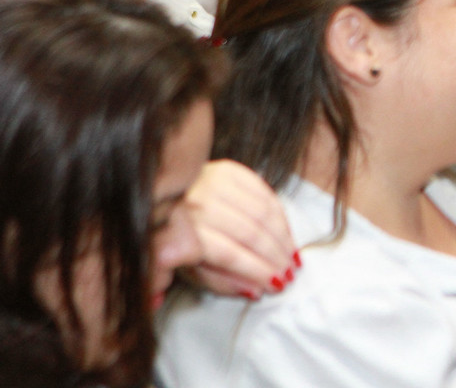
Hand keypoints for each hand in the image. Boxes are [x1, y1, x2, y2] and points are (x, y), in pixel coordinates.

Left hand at [183, 159, 297, 298]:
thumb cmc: (177, 240)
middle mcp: (197, 204)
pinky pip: (264, 192)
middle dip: (275, 257)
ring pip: (262, 212)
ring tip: (293, 256)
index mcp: (180, 232)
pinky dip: (280, 214)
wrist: (159, 198)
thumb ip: (220, 282)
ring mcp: (213, 183)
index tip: (276, 286)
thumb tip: (256, 291)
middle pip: (249, 233)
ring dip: (283, 237)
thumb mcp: (189, 270)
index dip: (257, 271)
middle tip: (290, 274)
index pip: (229, 255)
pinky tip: (286, 233)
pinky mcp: (228, 169)